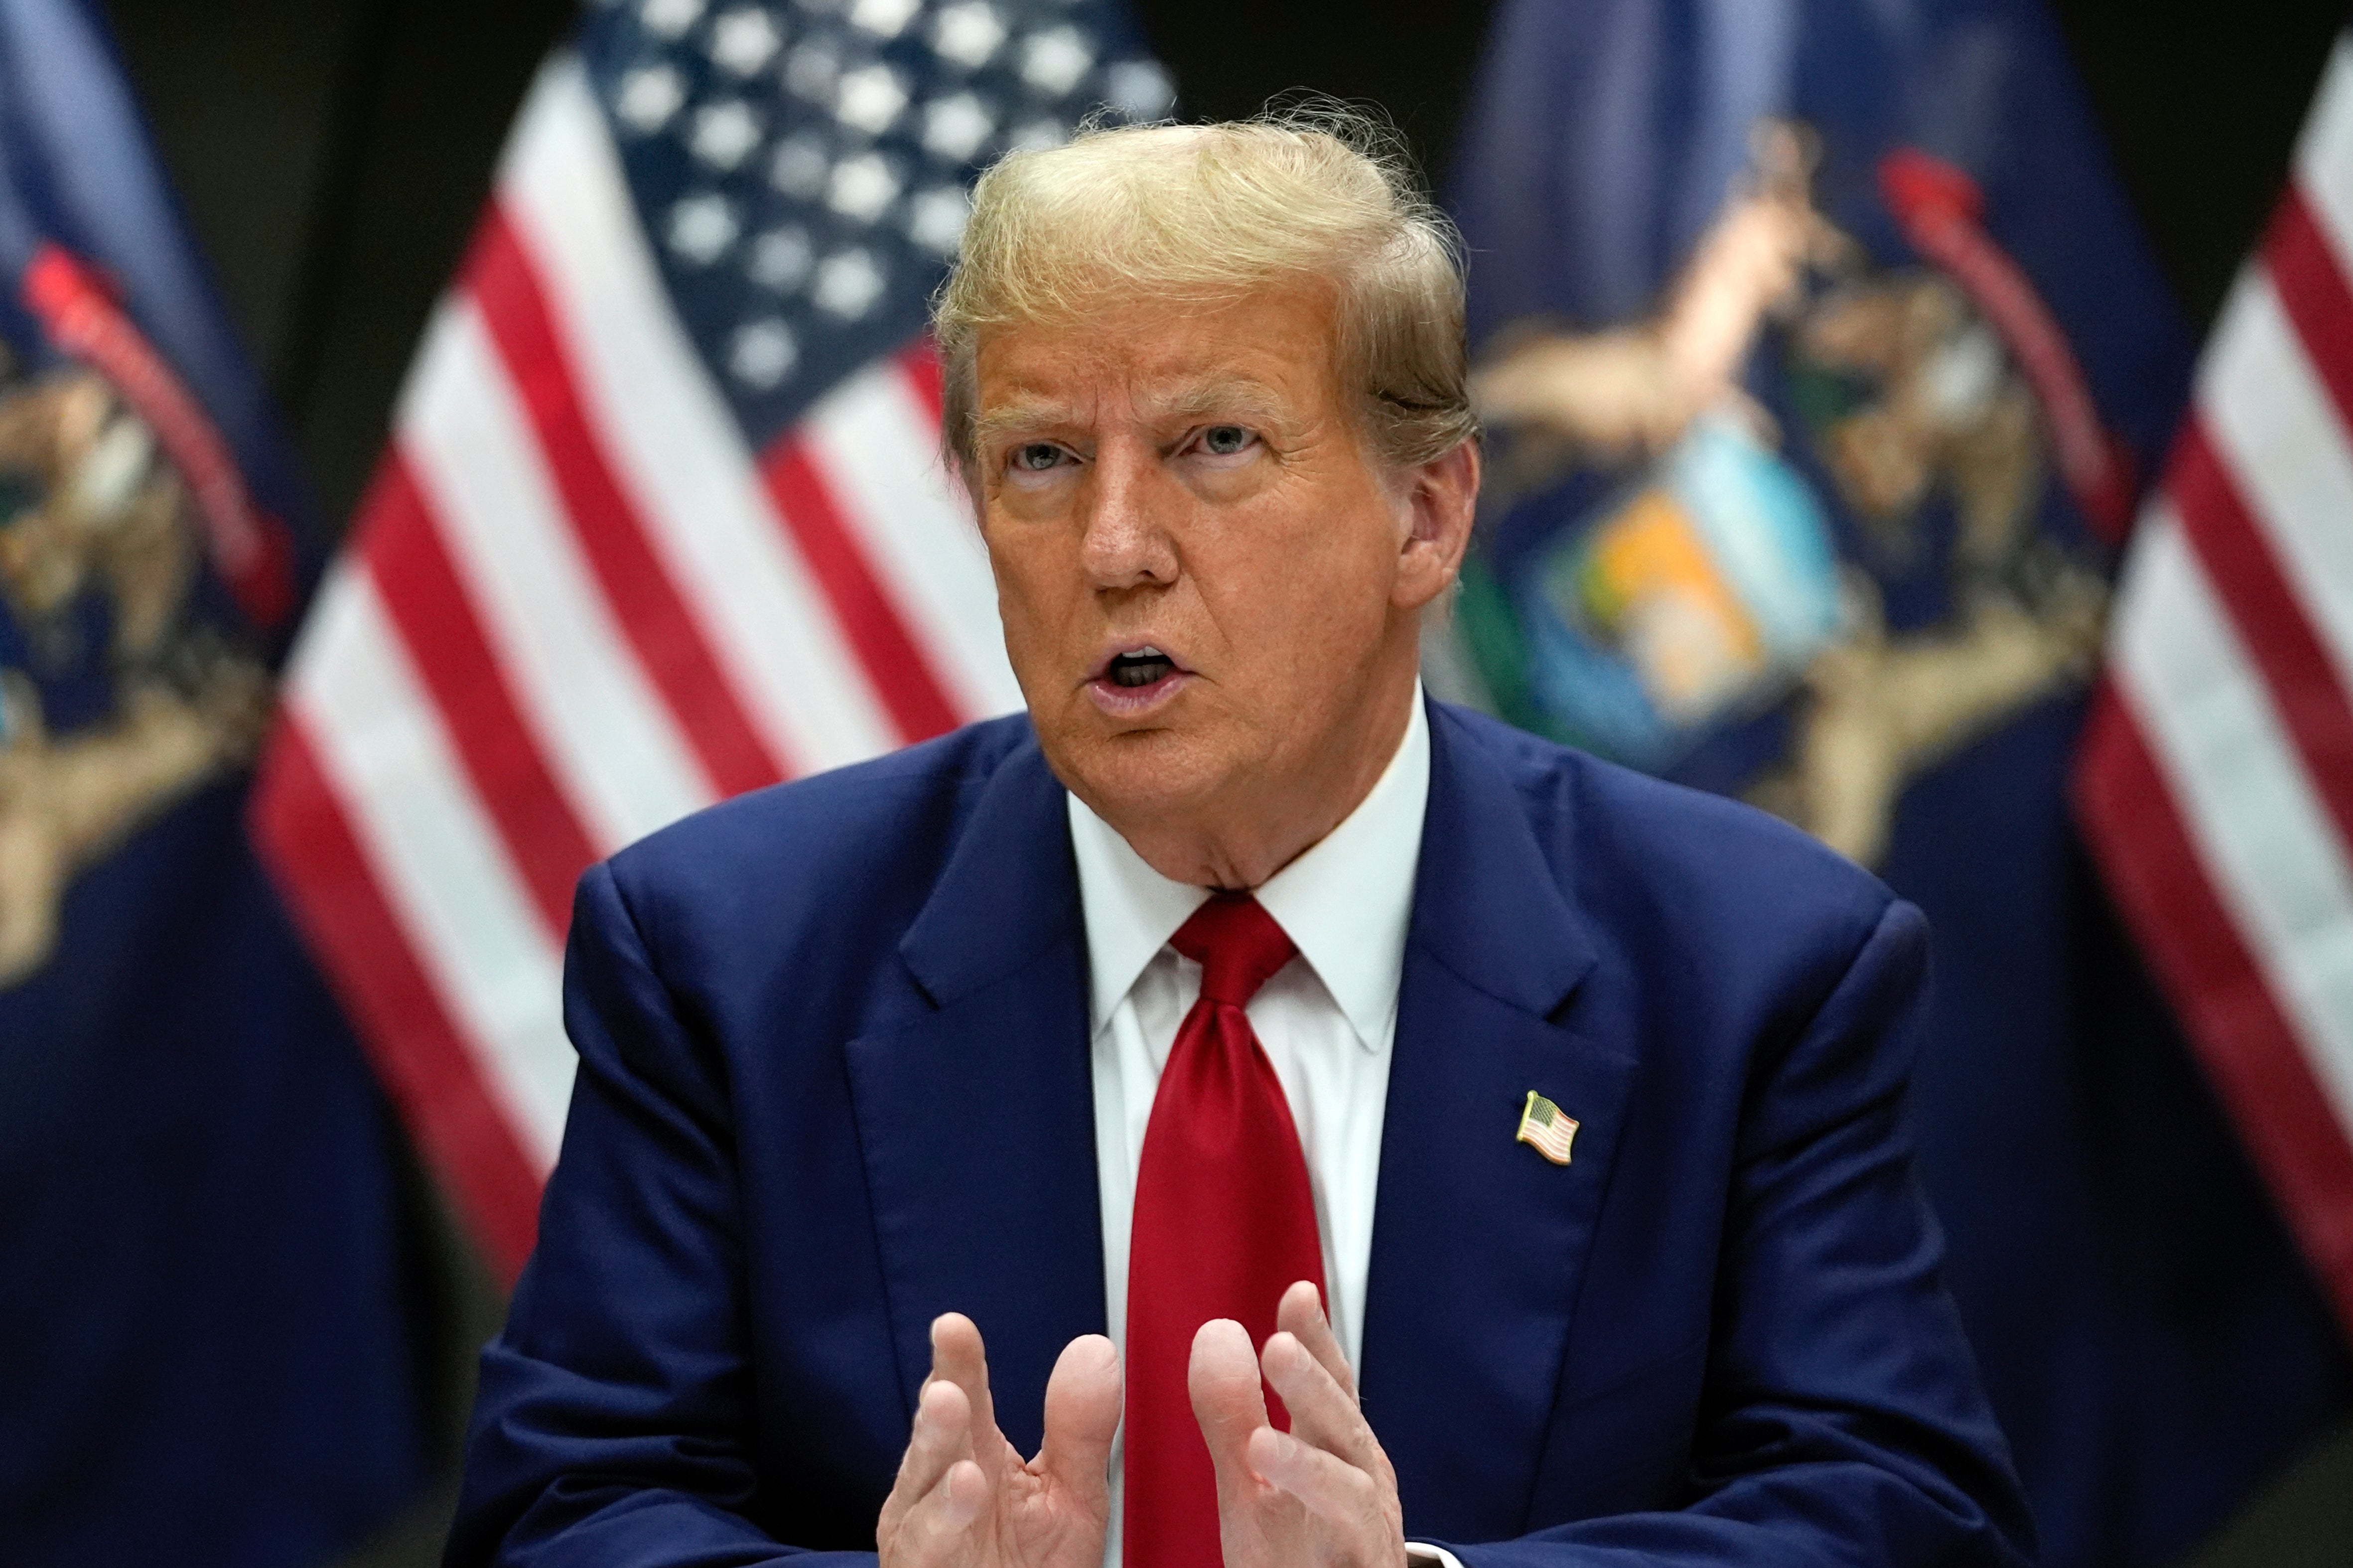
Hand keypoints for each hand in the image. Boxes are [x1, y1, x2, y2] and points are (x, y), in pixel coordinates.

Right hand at [877, 1313, 1122, 1567]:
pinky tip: (965, 1490)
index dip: (957, 1363)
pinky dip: (943, 1521)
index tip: (954, 1328)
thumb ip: (1080, 1428)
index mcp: (975, 1453)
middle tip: (948, 1389)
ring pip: (924, 1493)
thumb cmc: (1034, 1562)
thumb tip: (1095, 1349)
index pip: (964, 1396)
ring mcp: (923, 1530)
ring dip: (938, 1471)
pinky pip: (927, 1545)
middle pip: (936, 1438)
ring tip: (966, 1459)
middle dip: (939, 1414)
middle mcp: (937, 1486)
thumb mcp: (1071, 1492)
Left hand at [1189, 1281, 1406, 1567]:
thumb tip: (1219, 1332)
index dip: (1317, 1340)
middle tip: (1280, 1342)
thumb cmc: (1301, 1559)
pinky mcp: (1362, 1565)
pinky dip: (1310, 1487)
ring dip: (1315, 1429)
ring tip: (1275, 1399)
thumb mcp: (1254, 1483)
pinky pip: (1344, 1525)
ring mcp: (1367, 1527)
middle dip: (1314, 1379)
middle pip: (1341, 1421)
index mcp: (1337, 1454)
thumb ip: (1234, 1412)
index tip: (1298, 1294)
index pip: (1331, 1386)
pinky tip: (1267, 1454)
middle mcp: (1361, 1484)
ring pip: (1347, 1473)